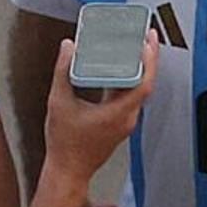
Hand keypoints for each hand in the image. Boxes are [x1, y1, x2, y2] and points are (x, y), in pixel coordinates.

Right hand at [43, 34, 151, 180]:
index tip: (148, 42)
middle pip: (144, 83)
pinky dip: (127, 81)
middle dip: (146, 58)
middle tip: (145, 37)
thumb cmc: (65, 144)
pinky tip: (119, 70)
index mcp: (118, 113)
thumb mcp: (58, 102)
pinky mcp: (120, 124)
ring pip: (138, 91)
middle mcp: (127, 118)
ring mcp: (125, 122)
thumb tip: (67, 48)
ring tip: (135, 48)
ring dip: (138, 69)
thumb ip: (62, 71)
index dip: (148, 60)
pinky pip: (130, 98)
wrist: (68, 170)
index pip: (143, 82)